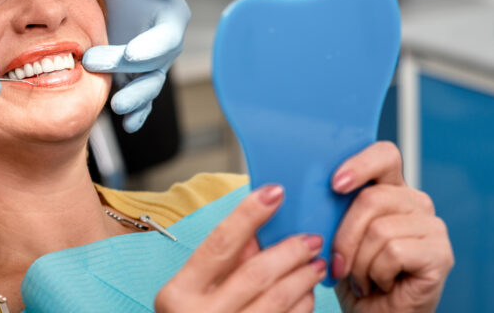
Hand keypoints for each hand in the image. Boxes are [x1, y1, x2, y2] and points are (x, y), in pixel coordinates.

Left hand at [83, 0, 190, 132]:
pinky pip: (139, 100)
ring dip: (136, 100)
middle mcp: (163, 46)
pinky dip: (137, 114)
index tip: (132, 53)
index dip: (152, 47)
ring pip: (148, 87)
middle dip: (128, 70)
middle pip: (153, 66)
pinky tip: (128, 125)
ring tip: (118, 107)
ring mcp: (148, 66)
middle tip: (94, 63)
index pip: (166, 37)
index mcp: (170, 18)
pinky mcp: (131, 78)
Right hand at [156, 185, 325, 312]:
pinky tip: (306, 293)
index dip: (249, 214)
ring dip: (303, 277)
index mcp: (177, 295)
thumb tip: (259, 226)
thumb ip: (221, 261)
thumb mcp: (192, 292)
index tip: (275, 192)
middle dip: (290, 251)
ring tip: (315, 263)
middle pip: (256, 273)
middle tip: (310, 239)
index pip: (220, 244)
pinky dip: (302, 305)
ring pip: (279, 300)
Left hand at [330, 142, 453, 311]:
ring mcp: (432, 227)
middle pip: (371, 198)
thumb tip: (303, 189)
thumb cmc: (351, 274)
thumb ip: (330, 207)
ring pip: (380, 229)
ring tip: (362, 277)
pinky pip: (394, 252)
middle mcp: (415, 202)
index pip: (384, 155)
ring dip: (359, 262)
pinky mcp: (440, 254)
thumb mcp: (333, 234)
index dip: (360, 164)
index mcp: (389, 190)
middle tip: (339, 263)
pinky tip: (380, 284)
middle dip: (344, 236)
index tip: (334, 185)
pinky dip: (376, 273)